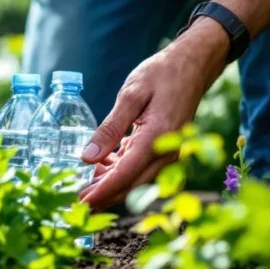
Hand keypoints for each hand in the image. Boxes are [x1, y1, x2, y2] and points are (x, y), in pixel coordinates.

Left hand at [79, 18, 229, 210]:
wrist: (193, 65)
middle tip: (77, 202)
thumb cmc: (161, 74)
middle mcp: (168, 152)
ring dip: (112, 186)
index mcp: (157, 137)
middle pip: (132, 185)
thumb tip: (87, 157)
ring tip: (85, 186)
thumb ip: (109, 127)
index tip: (80, 203)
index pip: (124, 175)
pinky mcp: (168, 151)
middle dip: (104, 197)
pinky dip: (122, 173)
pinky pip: (144, 170)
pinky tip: (103, 168)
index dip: (101, 192)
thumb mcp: (130, 95)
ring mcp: (171, 153)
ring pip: (138, 181)